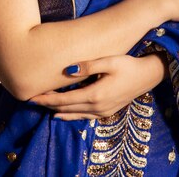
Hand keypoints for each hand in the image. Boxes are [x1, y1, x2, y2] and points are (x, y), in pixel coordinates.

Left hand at [30, 53, 166, 120]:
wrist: (147, 76)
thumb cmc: (128, 64)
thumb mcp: (109, 61)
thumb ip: (88, 66)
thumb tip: (67, 71)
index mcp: (95, 94)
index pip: (65, 99)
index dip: (47, 99)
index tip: (32, 96)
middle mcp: (97, 107)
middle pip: (66, 109)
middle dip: (48, 105)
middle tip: (31, 100)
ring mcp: (102, 112)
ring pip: (73, 115)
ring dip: (56, 111)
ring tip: (41, 107)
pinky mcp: (106, 112)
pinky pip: (83, 117)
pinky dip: (69, 116)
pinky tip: (61, 115)